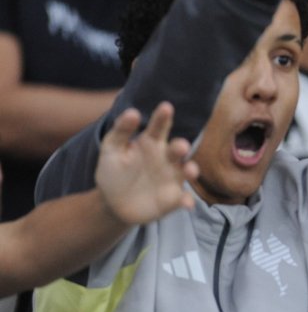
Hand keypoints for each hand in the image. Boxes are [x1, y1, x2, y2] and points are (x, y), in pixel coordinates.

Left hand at [96, 103, 199, 224]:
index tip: (166, 107)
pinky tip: (186, 203)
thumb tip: (133, 112)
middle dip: (181, 147)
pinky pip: (183, 198)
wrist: (113, 204)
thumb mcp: (111, 149)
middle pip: (178, 149)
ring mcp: (172, 178)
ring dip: (192, 170)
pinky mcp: (174, 198)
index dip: (163, 117)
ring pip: (187, 171)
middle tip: (181, 146)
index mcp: (151, 143)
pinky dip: (187, 200)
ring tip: (190, 171)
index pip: (159, 127)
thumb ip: (121, 131)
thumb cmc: (114, 172)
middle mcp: (166, 158)